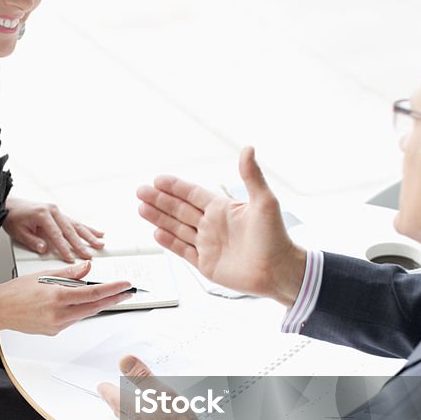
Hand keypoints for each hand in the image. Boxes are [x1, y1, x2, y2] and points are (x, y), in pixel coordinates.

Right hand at [0, 261, 130, 335]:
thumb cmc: (16, 291)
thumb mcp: (44, 274)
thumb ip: (69, 273)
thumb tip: (87, 268)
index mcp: (57, 296)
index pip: (92, 293)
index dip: (112, 290)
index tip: (125, 285)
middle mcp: (59, 314)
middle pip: (94, 307)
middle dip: (113, 299)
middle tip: (128, 293)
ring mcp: (57, 325)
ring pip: (84, 313)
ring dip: (96, 304)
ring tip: (108, 294)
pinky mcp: (54, 331)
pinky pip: (73, 319)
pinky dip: (78, 309)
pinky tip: (75, 302)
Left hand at [4, 198, 104, 260]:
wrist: (10, 205)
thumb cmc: (13, 217)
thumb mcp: (19, 232)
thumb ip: (32, 241)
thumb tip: (44, 249)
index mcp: (43, 214)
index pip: (56, 234)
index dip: (64, 248)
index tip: (71, 257)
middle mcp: (53, 211)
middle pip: (70, 230)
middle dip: (81, 244)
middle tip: (89, 254)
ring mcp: (58, 211)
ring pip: (77, 225)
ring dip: (89, 235)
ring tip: (100, 244)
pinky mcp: (60, 214)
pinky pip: (76, 222)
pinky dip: (87, 228)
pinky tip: (98, 233)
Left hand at [98, 355, 210, 419]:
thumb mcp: (161, 393)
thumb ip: (143, 377)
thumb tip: (124, 360)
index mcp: (132, 408)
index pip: (113, 396)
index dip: (106, 388)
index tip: (101, 385)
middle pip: (118, 409)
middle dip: (112, 400)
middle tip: (107, 394)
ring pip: (128, 419)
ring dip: (123, 410)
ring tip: (122, 405)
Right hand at [137, 147, 305, 306]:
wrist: (279, 271)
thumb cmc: (276, 237)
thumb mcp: (265, 202)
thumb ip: (252, 176)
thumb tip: (248, 148)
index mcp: (223, 209)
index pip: (192, 194)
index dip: (175, 187)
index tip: (157, 179)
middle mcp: (212, 225)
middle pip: (180, 209)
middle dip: (159, 200)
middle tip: (140, 191)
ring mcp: (208, 245)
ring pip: (177, 228)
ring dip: (159, 218)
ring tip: (141, 208)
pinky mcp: (206, 264)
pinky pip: (183, 250)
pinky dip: (169, 242)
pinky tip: (156, 233)